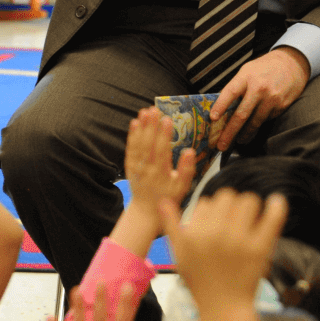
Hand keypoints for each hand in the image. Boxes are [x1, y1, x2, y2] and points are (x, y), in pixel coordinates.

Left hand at [122, 108, 195, 231]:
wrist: (146, 211)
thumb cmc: (167, 198)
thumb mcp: (182, 187)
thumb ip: (186, 170)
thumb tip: (189, 152)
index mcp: (161, 173)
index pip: (162, 150)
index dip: (164, 134)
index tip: (167, 120)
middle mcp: (147, 169)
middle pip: (148, 144)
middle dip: (151, 125)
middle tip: (154, 109)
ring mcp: (137, 167)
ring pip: (138, 144)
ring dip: (141, 127)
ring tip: (145, 111)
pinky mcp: (130, 166)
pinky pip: (130, 149)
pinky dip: (131, 136)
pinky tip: (134, 123)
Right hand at [159, 189, 285, 320]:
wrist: (223, 308)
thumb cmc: (200, 281)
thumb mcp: (179, 255)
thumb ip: (171, 226)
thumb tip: (162, 200)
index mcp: (195, 234)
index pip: (207, 202)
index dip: (213, 211)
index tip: (218, 224)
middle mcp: (215, 234)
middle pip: (228, 196)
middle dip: (232, 206)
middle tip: (235, 221)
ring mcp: (239, 241)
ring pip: (249, 200)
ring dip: (251, 207)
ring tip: (251, 220)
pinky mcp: (260, 248)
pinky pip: (272, 217)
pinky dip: (277, 206)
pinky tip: (276, 202)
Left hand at [210, 48, 307, 150]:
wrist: (292, 63)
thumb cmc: (265, 68)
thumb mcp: (247, 71)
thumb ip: (236, 87)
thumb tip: (222, 108)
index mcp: (246, 76)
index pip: (230, 92)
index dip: (220, 106)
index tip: (212, 119)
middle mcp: (259, 88)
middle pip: (242, 114)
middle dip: (229, 132)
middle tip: (221, 145)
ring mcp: (271, 98)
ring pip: (255, 122)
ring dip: (245, 134)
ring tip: (238, 140)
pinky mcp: (281, 106)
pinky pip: (266, 120)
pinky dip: (258, 125)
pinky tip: (254, 127)